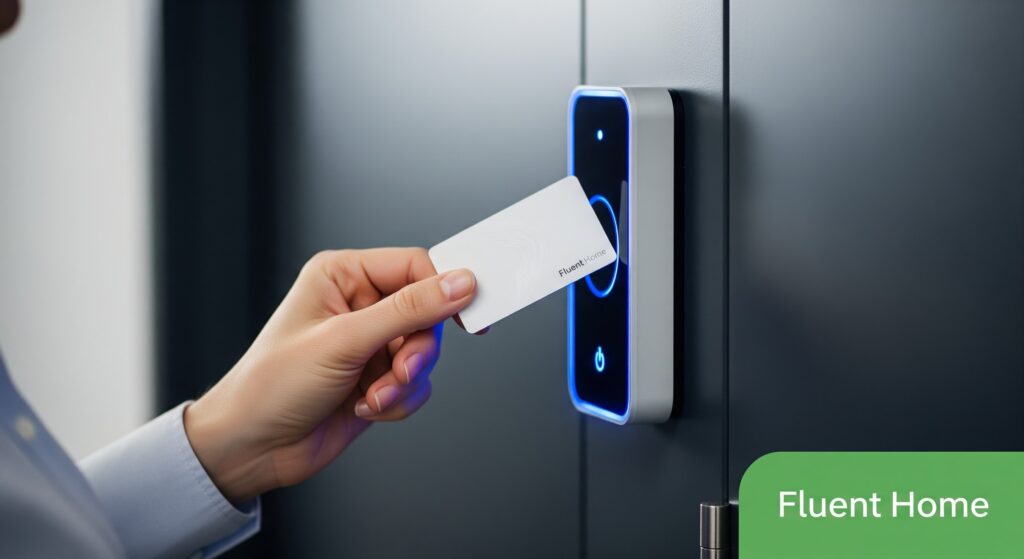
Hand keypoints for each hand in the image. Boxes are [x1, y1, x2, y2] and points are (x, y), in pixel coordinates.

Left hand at [183, 248, 475, 503]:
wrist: (251, 449)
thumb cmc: (272, 385)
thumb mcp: (344, 341)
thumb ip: (408, 310)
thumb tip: (459, 284)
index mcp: (342, 276)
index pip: (414, 265)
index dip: (444, 289)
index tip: (469, 313)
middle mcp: (358, 305)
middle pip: (426, 312)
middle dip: (417, 349)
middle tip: (400, 370)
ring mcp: (368, 344)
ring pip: (424, 352)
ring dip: (405, 381)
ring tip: (376, 395)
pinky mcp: (377, 378)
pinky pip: (416, 384)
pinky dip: (399, 401)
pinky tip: (367, 408)